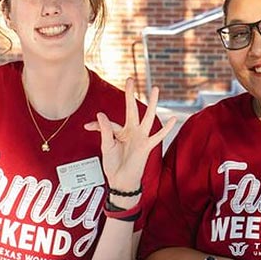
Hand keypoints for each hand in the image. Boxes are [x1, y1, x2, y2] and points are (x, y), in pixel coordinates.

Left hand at [84, 78, 175, 195]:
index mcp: (120, 132)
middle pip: (132, 109)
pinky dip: (166, 128)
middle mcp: (132, 131)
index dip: (97, 124)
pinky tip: (174, 119)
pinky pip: (158, 136)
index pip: (110, 122)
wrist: (121, 181)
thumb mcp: (106, 147)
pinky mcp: (147, 146)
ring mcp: (141, 137)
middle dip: (130, 94)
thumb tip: (101, 113)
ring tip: (155, 89)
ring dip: (152, 103)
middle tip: (130, 78)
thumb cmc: (113, 165)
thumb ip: (105, 130)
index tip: (87, 126)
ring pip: (147, 117)